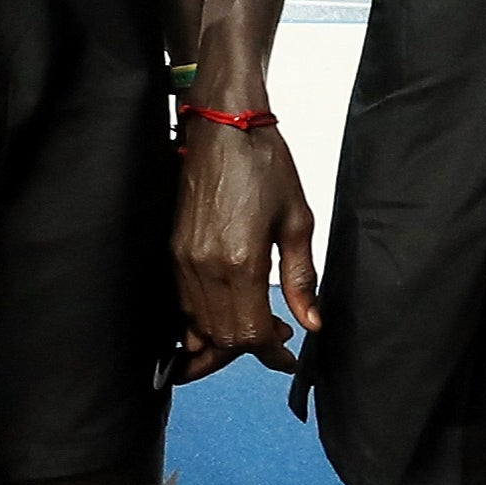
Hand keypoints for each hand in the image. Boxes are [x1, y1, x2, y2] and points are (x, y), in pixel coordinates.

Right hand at [173, 118, 318, 382]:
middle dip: (251, 350)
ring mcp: (185, 259)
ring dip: (225, 338)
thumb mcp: (298, 221)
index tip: (289, 356)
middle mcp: (206, 267)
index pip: (252, 334)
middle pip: (223, 337)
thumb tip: (311, 322)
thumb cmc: (263, 165)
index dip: (273, 354)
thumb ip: (302, 279)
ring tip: (255, 329)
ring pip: (199, 325)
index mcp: (241, 262)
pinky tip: (224, 315)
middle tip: (278, 341)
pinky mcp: (174, 249)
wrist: (223, 128)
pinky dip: (202, 320)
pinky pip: (184, 303)